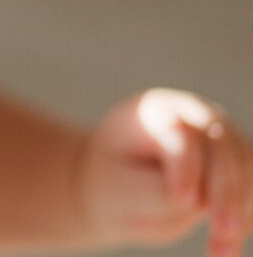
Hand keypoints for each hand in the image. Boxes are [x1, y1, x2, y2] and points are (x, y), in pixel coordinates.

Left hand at [80, 88, 250, 256]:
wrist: (121, 188)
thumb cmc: (114, 183)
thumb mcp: (121, 187)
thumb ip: (156, 192)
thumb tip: (201, 201)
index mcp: (156, 111)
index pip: (181, 133)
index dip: (185, 165)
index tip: (182, 199)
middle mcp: (195, 118)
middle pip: (224, 147)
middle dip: (226, 190)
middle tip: (224, 229)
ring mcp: (221, 140)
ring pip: (246, 169)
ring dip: (241, 212)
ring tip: (222, 252)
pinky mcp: (236, 167)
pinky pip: (250, 191)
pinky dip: (245, 221)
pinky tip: (228, 249)